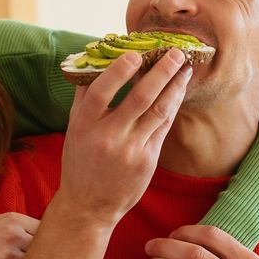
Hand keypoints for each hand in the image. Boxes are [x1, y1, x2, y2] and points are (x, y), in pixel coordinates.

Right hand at [52, 50, 191, 227]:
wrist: (89, 205)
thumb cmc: (80, 160)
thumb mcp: (74, 129)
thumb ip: (84, 96)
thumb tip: (94, 60)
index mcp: (84, 126)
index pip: (101, 92)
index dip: (118, 71)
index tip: (135, 53)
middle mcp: (108, 137)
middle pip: (139, 98)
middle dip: (161, 72)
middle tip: (175, 52)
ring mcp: (130, 150)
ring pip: (158, 112)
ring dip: (174, 87)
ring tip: (184, 69)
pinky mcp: (147, 161)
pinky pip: (163, 127)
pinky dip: (172, 106)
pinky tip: (178, 90)